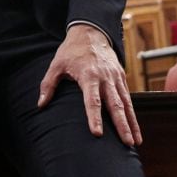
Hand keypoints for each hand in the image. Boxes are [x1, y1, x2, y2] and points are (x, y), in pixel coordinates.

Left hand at [37, 24, 141, 146]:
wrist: (91, 32)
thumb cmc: (71, 50)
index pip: (92, 100)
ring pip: (126, 103)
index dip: (94, 117)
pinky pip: (128, 98)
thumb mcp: (56, 64)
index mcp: (89, 75)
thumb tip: (40, 105)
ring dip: (132, 123)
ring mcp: (116, 77)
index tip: (97, 134)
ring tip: (136, 143)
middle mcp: (106, 78)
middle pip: (115, 104)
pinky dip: (133, 114)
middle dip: (122, 125)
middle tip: (128, 144)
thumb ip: (48, 84)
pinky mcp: (121, 77)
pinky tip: (135, 129)